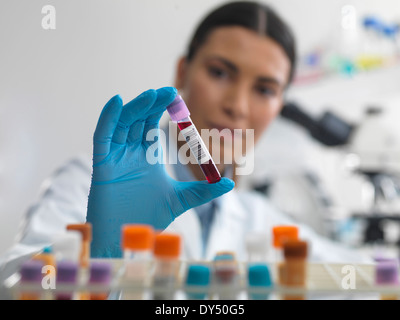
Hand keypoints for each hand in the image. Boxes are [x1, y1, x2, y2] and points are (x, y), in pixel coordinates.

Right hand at [86, 87, 234, 256]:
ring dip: (135, 108)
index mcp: (146, 158)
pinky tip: (116, 102)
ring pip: (122, 125)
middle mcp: (129, 154)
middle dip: (151, 105)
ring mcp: (115, 158)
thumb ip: (203, 191)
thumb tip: (229, 183)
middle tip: (169, 91)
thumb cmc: (147, 218)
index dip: (161, 110)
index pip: (152, 127)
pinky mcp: (101, 166)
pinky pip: (102, 137)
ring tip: (151, 95)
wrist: (127, 240)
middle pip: (138, 121)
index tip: (177, 97)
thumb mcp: (180, 200)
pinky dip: (107, 119)